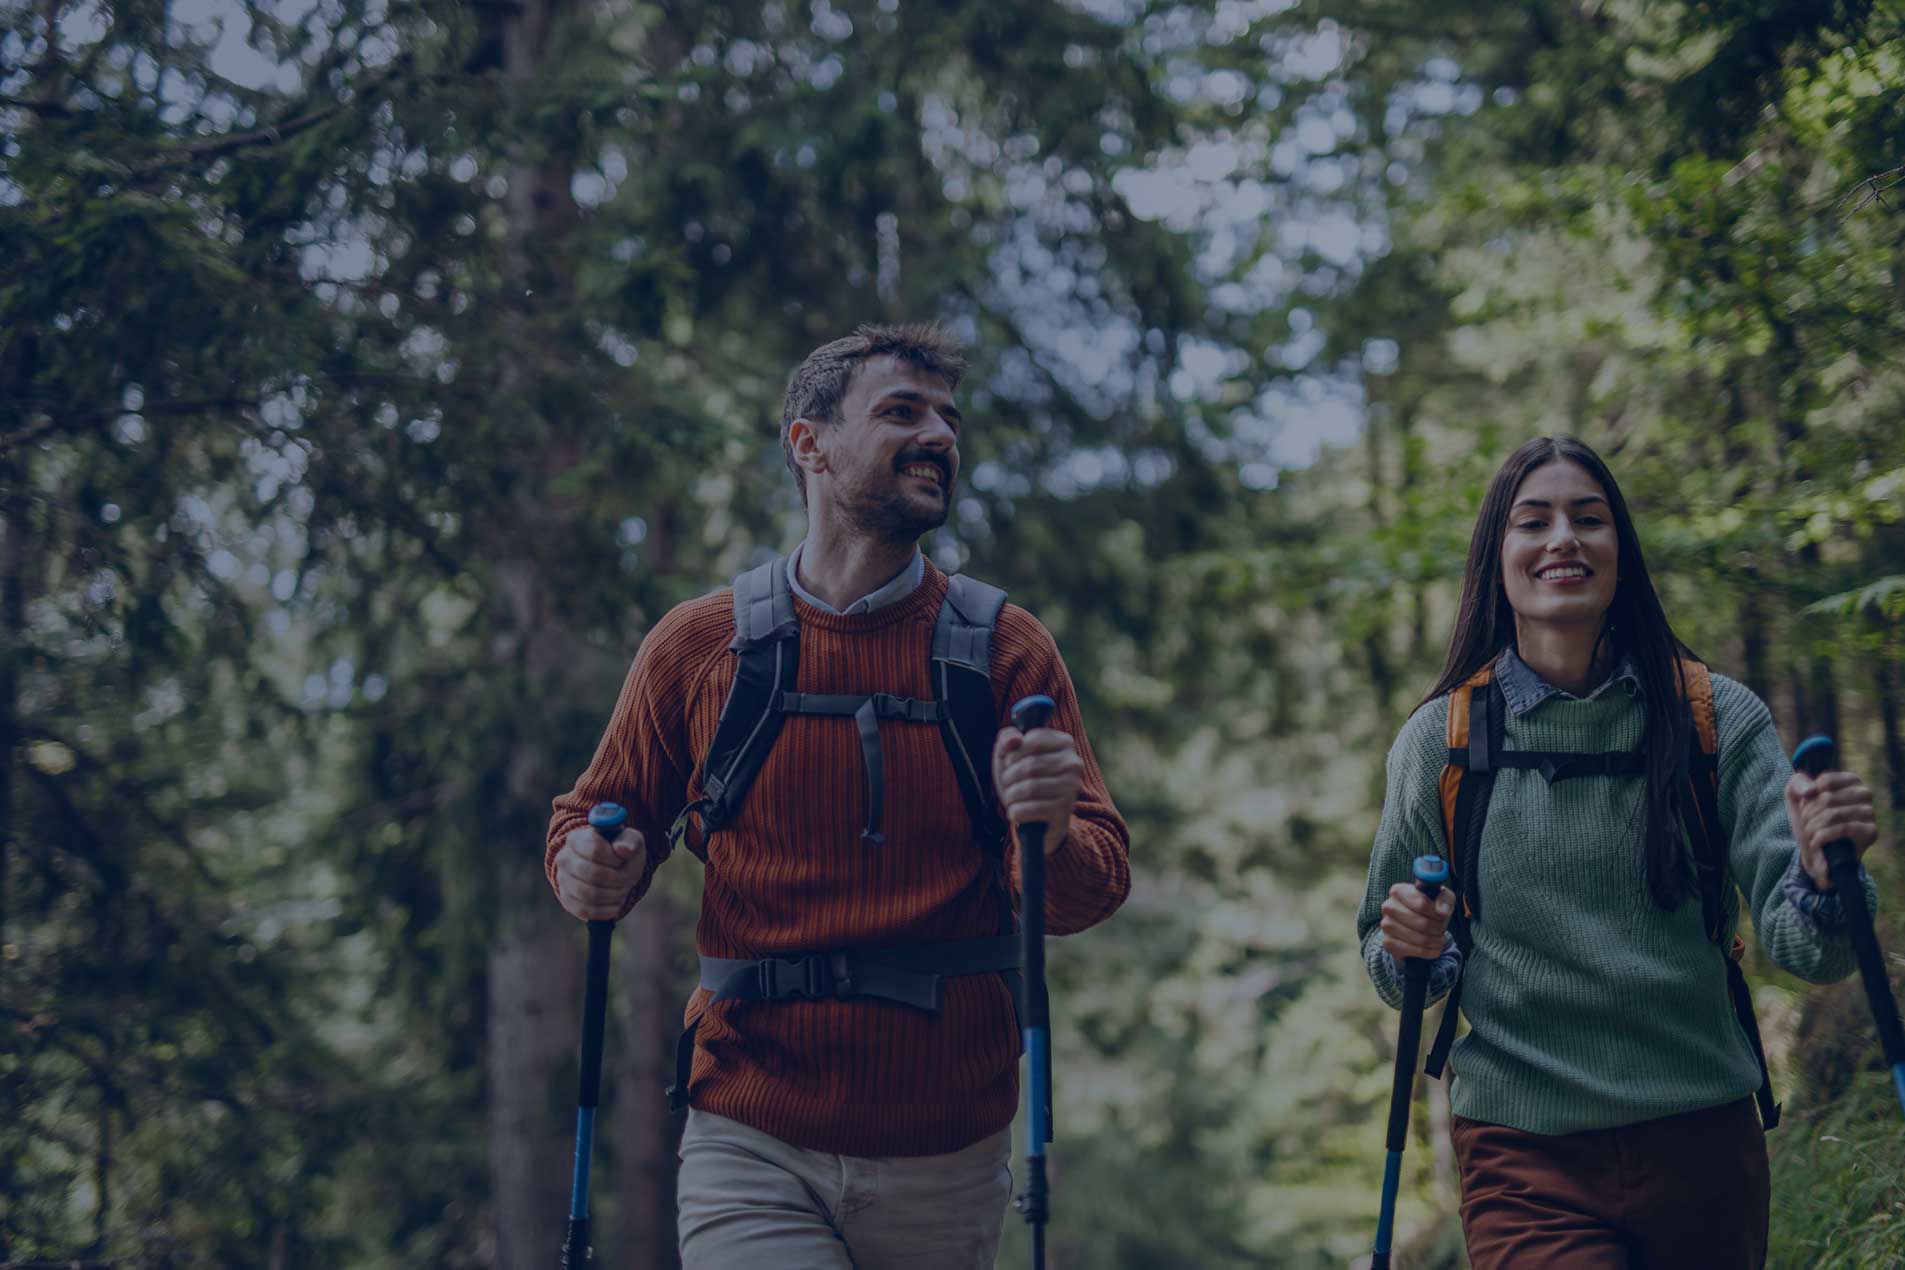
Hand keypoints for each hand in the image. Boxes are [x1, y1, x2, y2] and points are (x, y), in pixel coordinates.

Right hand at [553, 823, 646, 920]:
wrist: (611, 869)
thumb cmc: (621, 852)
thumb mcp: (630, 840)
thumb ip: (629, 841)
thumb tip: (623, 849)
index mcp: (577, 838)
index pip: (595, 849)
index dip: (615, 858)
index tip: (622, 860)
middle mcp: (564, 858)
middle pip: (593, 874)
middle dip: (617, 879)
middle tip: (626, 879)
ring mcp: (562, 880)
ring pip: (589, 894)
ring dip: (613, 895)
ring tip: (621, 890)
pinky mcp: (567, 900)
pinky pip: (585, 910)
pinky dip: (606, 910)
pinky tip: (615, 904)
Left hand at [992, 722, 1082, 853]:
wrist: (1038, 821)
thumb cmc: (1022, 780)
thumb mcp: (1010, 755)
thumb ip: (1007, 738)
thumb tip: (1015, 739)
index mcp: (1064, 743)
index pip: (1031, 741)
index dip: (1012, 755)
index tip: (1010, 764)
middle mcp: (1073, 763)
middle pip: (1029, 766)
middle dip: (1008, 778)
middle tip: (1008, 785)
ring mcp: (1072, 787)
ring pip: (1029, 788)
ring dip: (1010, 796)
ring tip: (1011, 798)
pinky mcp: (1065, 810)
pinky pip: (1030, 809)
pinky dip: (1015, 812)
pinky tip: (1017, 812)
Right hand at [1380, 882, 1453, 961]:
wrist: (1414, 925)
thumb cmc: (1429, 908)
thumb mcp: (1441, 898)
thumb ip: (1444, 899)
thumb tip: (1442, 911)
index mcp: (1399, 891)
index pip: (1422, 904)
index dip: (1437, 913)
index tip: (1443, 916)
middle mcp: (1388, 906)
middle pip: (1423, 923)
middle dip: (1438, 929)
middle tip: (1442, 930)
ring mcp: (1386, 925)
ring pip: (1419, 939)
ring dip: (1435, 941)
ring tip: (1440, 939)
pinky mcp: (1387, 942)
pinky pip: (1413, 950)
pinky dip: (1428, 952)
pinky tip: (1433, 948)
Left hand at [1785, 768, 1877, 891]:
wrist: (1815, 854)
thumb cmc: (1808, 821)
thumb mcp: (1795, 798)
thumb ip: (1797, 783)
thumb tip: (1810, 790)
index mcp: (1849, 781)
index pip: (1825, 781)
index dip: (1808, 797)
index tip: (1805, 806)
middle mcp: (1864, 793)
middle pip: (1827, 798)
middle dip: (1808, 814)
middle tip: (1806, 824)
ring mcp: (1870, 812)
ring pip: (1833, 814)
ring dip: (1813, 827)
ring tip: (1810, 834)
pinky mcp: (1871, 831)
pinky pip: (1844, 828)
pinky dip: (1822, 837)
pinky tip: (1816, 842)